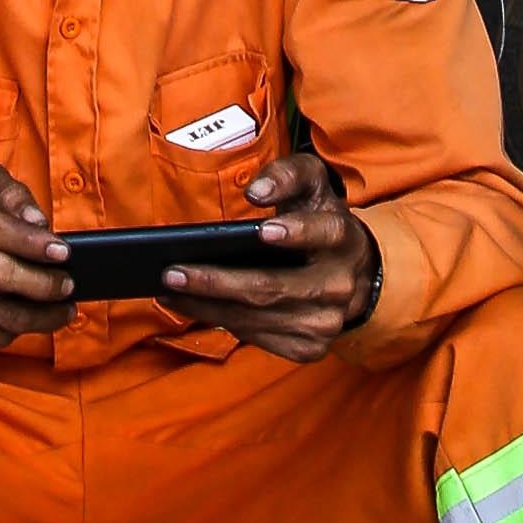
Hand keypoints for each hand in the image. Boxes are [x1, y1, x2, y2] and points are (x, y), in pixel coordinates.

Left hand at [166, 148, 377, 357]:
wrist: (353, 274)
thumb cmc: (318, 220)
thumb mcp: (311, 185)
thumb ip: (287, 174)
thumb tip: (257, 191)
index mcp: (342, 239)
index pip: (325, 233)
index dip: (296, 233)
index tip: (264, 231)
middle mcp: (339, 286)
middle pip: (273, 288)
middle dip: (219, 282)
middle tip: (173, 271)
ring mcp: (325, 323)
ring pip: (257, 318)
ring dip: (208, 306)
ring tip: (169, 289)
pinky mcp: (308, 347)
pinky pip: (255, 336)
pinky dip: (220, 321)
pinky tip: (193, 305)